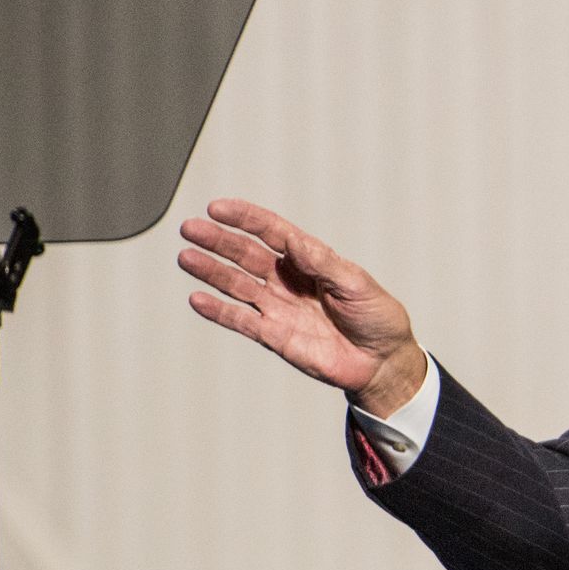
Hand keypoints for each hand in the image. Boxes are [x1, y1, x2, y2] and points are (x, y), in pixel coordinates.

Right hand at [178, 198, 425, 416]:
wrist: (382, 361)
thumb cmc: (376, 316)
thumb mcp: (357, 283)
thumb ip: (323, 263)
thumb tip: (294, 240)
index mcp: (309, 260)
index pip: (271, 231)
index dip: (245, 219)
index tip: (218, 208)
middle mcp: (288, 280)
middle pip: (246, 255)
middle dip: (218, 241)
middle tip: (190, 229)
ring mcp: (278, 307)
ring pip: (237, 285)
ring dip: (211, 271)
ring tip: (186, 257)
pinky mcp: (275, 336)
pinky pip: (241, 321)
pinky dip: (219, 311)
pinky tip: (197, 299)